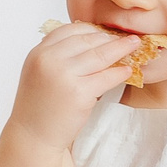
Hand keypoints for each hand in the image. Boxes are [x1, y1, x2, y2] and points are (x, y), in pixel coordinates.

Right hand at [8, 21, 134, 152]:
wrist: (32, 136)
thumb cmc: (39, 107)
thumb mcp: (40, 73)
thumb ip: (58, 56)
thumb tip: (90, 41)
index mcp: (39, 52)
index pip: (70, 30)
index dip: (92, 29)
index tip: (107, 31)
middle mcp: (49, 60)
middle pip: (87, 40)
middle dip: (109, 37)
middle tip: (127, 37)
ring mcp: (63, 76)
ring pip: (99, 55)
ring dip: (120, 49)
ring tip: (134, 46)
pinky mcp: (78, 93)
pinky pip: (106, 77)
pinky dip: (120, 73)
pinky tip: (128, 70)